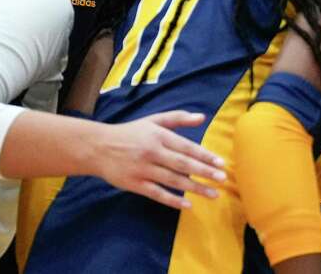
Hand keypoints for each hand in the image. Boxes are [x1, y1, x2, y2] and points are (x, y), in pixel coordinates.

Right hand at [91, 111, 226, 209]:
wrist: (97, 147)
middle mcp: (152, 152)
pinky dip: (172, 200)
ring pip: (173, 180)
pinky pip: (156, 194)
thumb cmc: (130, 133)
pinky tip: (188, 205)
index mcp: (158, 136)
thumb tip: (201, 117)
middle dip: (204, 172)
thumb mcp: (153, 121)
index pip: (186, 147)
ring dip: (195, 188)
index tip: (221, 163)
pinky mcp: (134, 184)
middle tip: (222, 179)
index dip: (205, 155)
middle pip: (182, 164)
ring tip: (213, 194)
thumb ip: (177, 118)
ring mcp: (143, 169)